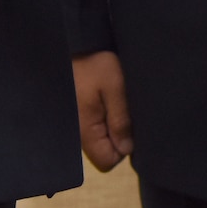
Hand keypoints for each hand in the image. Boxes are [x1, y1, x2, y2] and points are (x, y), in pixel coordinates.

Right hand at [72, 50, 132, 170]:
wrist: (77, 45)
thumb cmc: (96, 64)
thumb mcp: (115, 88)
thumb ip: (120, 120)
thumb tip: (126, 150)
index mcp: (86, 130)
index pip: (107, 162)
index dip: (123, 149)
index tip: (129, 125)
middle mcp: (78, 134)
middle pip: (104, 153)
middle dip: (119, 138)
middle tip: (124, 110)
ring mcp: (78, 125)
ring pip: (101, 141)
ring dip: (113, 127)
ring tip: (116, 102)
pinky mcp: (79, 115)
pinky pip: (96, 129)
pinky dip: (106, 120)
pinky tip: (108, 101)